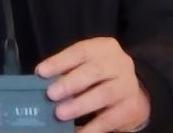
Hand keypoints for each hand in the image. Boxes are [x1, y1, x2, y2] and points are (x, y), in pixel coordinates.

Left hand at [35, 37, 149, 132]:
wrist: (131, 94)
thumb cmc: (100, 77)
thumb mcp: (86, 66)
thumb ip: (67, 71)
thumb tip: (40, 83)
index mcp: (104, 48)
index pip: (80, 51)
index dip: (59, 61)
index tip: (41, 72)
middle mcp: (119, 64)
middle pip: (94, 71)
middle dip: (70, 83)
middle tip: (51, 94)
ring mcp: (127, 86)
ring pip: (105, 94)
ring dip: (80, 104)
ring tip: (60, 114)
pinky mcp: (131, 108)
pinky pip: (109, 119)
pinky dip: (91, 127)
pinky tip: (75, 132)